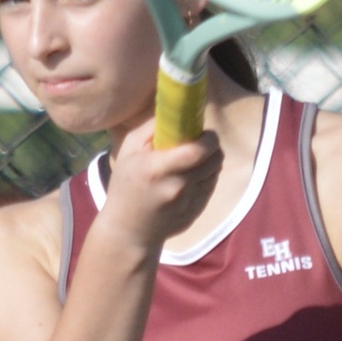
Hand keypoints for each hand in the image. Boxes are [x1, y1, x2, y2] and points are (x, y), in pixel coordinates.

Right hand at [99, 119, 222, 254]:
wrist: (128, 231)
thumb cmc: (126, 185)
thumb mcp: (129, 150)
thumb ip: (153, 127)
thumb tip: (178, 109)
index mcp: (157, 169)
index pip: (198, 150)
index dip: (209, 138)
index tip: (204, 132)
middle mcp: (176, 187)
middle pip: (214, 159)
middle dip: (212, 146)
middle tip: (200, 142)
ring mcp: (188, 202)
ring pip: (215, 172)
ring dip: (210, 161)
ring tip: (192, 160)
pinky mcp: (196, 212)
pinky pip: (211, 186)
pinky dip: (205, 177)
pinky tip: (189, 178)